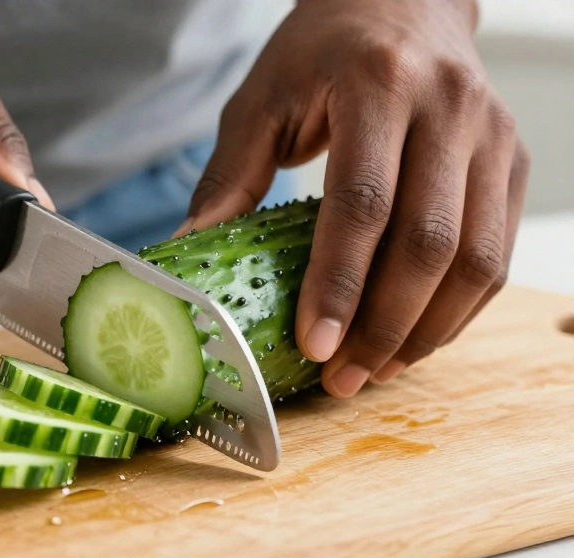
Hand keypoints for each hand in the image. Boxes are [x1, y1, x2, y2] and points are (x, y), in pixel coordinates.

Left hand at [178, 0, 529, 397]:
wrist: (401, 1)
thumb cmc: (321, 52)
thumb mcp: (261, 99)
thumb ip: (229, 174)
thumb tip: (191, 248)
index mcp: (379, 84)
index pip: (363, 202)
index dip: (339, 283)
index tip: (314, 344)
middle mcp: (449, 108)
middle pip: (429, 242)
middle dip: (383, 324)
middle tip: (340, 376)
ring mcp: (492, 135)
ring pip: (476, 258)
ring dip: (425, 329)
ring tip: (372, 370)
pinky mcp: (512, 160)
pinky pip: (496, 254)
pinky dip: (457, 308)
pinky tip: (413, 337)